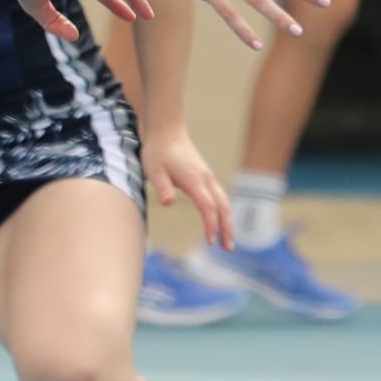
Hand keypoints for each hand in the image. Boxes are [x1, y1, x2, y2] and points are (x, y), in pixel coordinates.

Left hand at [143, 125, 230, 247]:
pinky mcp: (205, 177)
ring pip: (223, 202)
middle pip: (222, 207)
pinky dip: (223, 212)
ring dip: (227, 222)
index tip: (210, 241)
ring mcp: (208, 177)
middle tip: (228, 248)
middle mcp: (206, 179)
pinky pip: (219, 197)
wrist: (167, 132)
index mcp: (194, 180)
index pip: (208, 206)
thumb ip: (162, 186)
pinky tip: (221, 223)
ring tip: (227, 242)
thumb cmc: (157, 151)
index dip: (211, 225)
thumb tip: (168, 202)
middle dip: (227, 228)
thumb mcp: (153, 169)